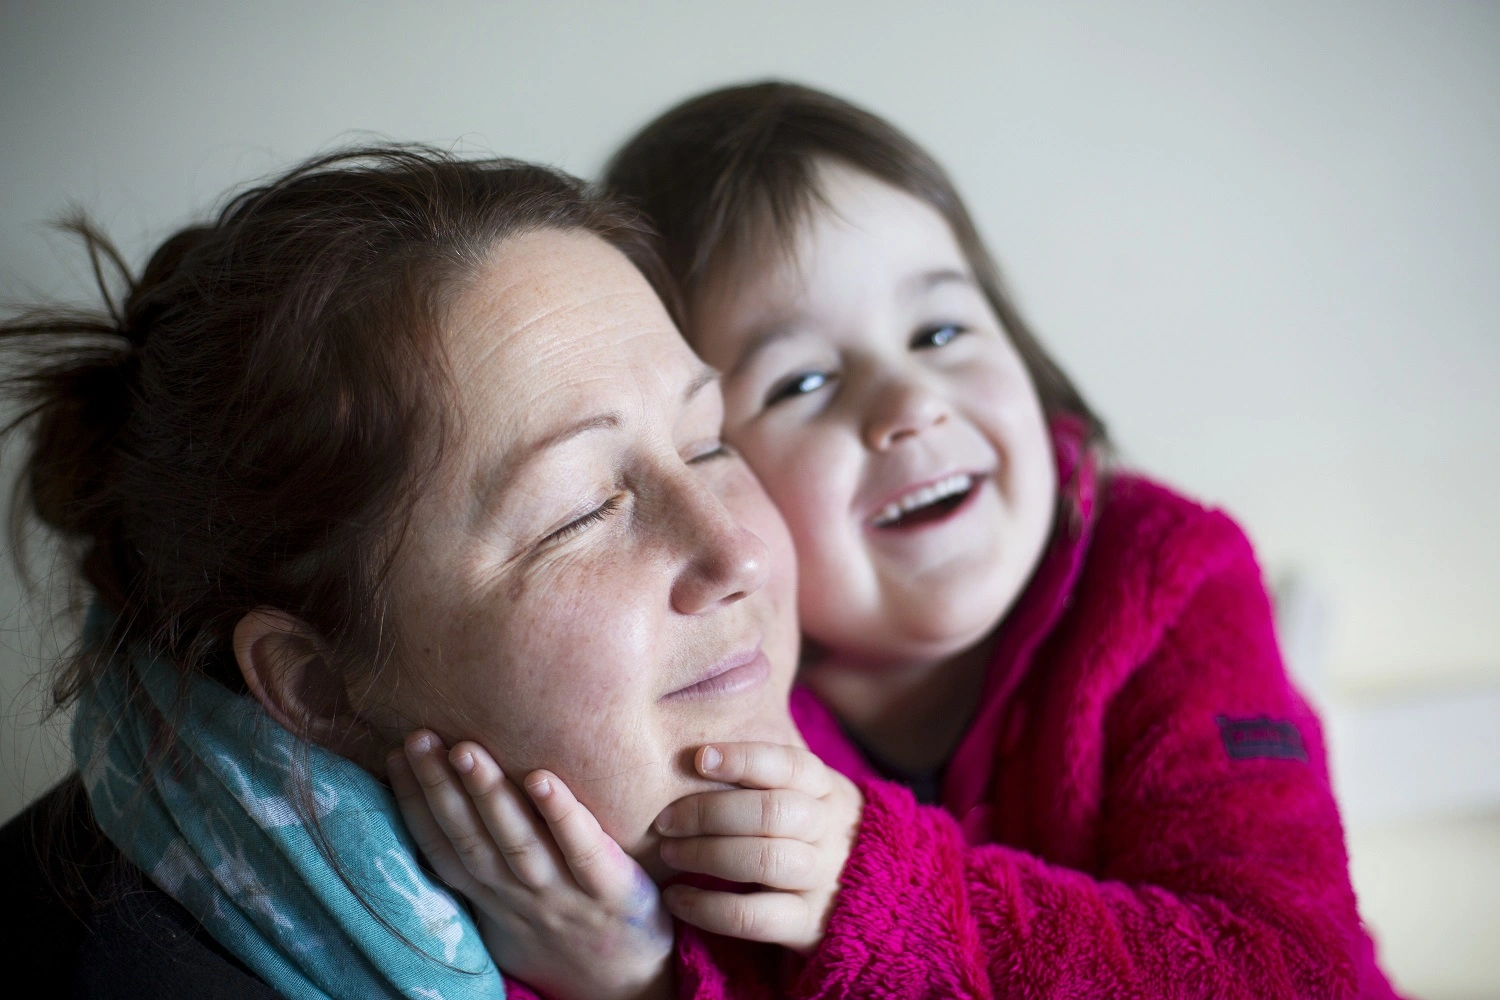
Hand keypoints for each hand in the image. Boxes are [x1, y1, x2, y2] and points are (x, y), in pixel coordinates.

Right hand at [388, 731, 672, 999]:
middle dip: (439, 788)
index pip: (442, 847)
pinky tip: (542, 780)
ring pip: (517, 843)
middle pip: (469, 839)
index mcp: (491, 897)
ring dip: (488, 796)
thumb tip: (445, 801)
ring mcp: (563, 895)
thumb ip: (482, 863)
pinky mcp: (612, 892)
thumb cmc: (562, 933)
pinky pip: (582, 850)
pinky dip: (561, 816)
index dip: (414, 803)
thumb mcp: (508, 909)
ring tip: (466, 750)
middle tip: (419, 736)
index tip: (398, 751)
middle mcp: (518, 896)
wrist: (625, 989)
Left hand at [654, 742, 862, 953]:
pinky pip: (752, 916)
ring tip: (669, 853)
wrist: (869, 896)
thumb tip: (698, 749)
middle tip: (665, 821)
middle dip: (708, 812)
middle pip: (771, 812)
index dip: (744, 759)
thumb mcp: (808, 796)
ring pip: (763, 860)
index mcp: (827, 790)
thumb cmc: (810, 832)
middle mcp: (829, 831)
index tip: (699, 758)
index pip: (790, 765)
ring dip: (705, 854)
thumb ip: (767, 774)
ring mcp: (822, 879)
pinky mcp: (808, 925)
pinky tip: (676, 897)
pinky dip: (705, 906)